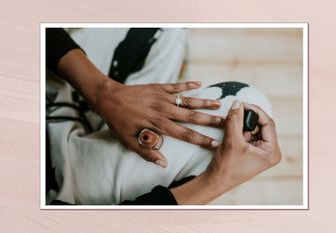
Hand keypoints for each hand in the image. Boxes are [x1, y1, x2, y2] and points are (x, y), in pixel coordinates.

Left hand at [92, 79, 223, 166]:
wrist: (108, 98)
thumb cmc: (118, 121)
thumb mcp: (129, 141)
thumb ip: (147, 152)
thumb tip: (164, 163)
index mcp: (159, 125)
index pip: (186, 135)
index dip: (202, 140)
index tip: (217, 144)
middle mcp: (164, 111)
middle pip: (192, 117)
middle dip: (211, 121)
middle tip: (227, 123)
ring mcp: (163, 97)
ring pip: (188, 101)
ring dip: (204, 103)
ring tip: (219, 104)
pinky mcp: (159, 87)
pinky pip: (177, 86)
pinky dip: (188, 84)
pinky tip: (200, 84)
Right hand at [170, 100, 280, 203]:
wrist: (216, 181)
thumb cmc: (226, 167)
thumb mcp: (231, 140)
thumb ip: (235, 120)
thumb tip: (237, 103)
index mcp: (272, 151)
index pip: (268, 123)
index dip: (255, 111)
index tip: (241, 104)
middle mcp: (270, 151)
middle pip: (261, 124)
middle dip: (247, 118)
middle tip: (234, 112)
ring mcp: (262, 151)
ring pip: (254, 128)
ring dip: (242, 124)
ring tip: (231, 125)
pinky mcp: (253, 151)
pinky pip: (248, 134)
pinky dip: (239, 130)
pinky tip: (231, 133)